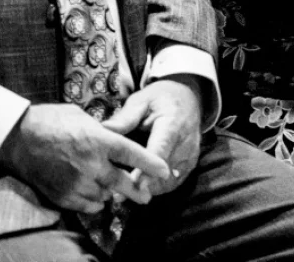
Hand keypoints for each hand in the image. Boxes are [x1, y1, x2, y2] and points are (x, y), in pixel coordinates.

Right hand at [0, 103, 167, 213]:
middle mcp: (91, 164)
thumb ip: (99, 130)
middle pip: (122, 183)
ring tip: (108, 187)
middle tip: (146, 196)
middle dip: (137, 191)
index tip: (164, 170)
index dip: (150, 163)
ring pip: (104, 196)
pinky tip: (92, 195)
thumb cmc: (48, 120)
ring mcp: (77, 182)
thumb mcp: (80, 116)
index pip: (132, 154)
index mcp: (97, 140)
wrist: (17, 139)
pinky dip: (92, 202)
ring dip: (109, 193)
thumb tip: (110, 136)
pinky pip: (86, 206)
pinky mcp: (63, 195)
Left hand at [101, 77, 202, 196]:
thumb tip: (102, 130)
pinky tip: (139, 188)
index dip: (147, 168)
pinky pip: (174, 183)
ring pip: (169, 182)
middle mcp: (185, 143)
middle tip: (117, 196)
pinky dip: (157, 188)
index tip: (133, 183)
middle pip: (164, 172)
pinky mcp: (190, 165)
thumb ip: (124, 118)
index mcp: (172, 124)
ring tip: (124, 195)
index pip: (160, 150)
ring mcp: (190, 156)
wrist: (187, 98)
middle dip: (142, 185)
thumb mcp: (141, 101)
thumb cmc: (160, 98)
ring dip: (148, 190)